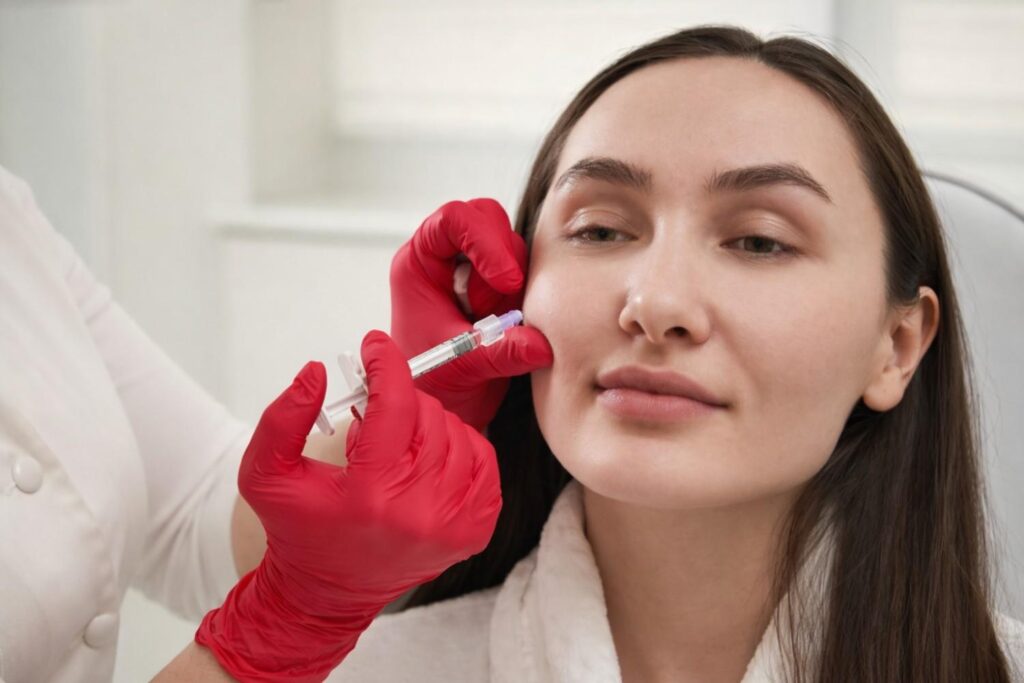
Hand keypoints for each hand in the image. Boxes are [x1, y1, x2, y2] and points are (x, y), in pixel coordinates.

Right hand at [196, 331, 500, 681]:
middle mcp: (421, 512)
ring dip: (427, 425)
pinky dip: (460, 448)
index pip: (394, 405)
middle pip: (427, 416)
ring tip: (396, 443)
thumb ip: (283, 417)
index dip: (385, 364)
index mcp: (371, 495)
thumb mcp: (265, 474)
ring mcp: (454, 525)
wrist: (328, 593)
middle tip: (375, 415)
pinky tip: (428, 457)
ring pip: (458, 433)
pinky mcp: (474, 532)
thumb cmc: (299, 529)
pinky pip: (484, 461)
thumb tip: (318, 372)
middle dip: (400, 402)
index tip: (375, 345)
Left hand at [390, 198, 552, 432]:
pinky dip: (529, 297)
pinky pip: (529, 273)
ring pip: (513, 248)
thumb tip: (541, 345)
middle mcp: (448, 258)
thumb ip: (498, 353)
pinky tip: (513, 326)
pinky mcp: (501, 286)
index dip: (484, 240)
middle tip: (507, 297)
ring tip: (496, 324)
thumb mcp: (459, 367)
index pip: (453, 219)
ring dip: (514, 286)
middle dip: (504, 257)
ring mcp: (477, 270)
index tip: (506, 282)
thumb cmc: (430, 382)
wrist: (441, 405)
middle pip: (487, 219)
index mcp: (421, 262)